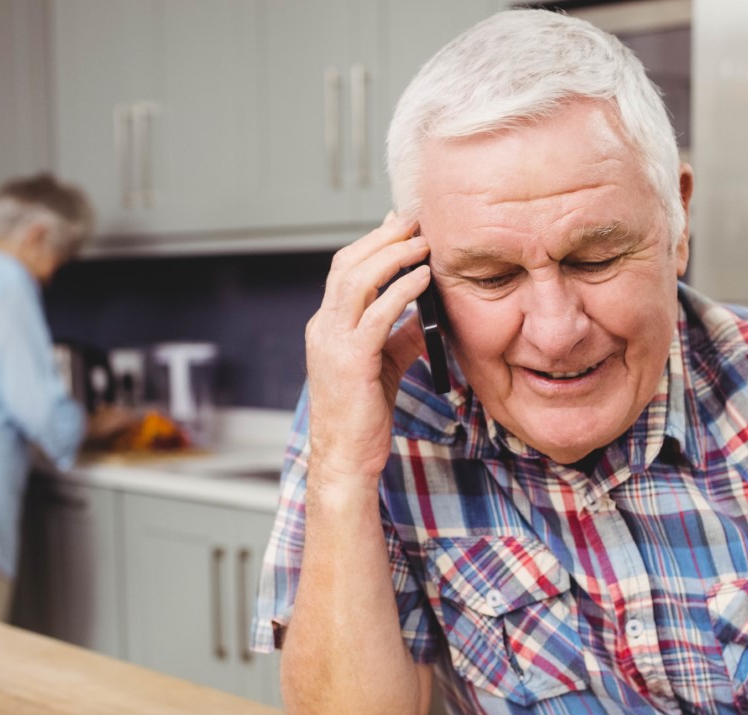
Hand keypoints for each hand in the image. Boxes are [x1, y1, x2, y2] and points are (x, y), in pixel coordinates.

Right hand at [303, 211, 432, 489]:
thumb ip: (400, 337)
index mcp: (326, 327)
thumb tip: (425, 314)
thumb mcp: (383, 367)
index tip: (400, 225)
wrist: (345, 459)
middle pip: (347, 264)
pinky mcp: (351, 361)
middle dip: (382, 238)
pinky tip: (423, 279)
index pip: (344, 271)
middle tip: (415, 222)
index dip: (372, 243)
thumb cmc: (361, 419)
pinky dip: (401, 291)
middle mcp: (323, 328)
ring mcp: (333, 343)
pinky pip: (377, 314)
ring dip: (393, 256)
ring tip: (422, 243)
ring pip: (357, 280)